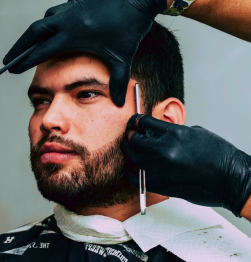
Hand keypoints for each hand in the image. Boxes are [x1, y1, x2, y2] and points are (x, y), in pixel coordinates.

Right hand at [3, 0, 166, 106]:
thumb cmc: (131, 28)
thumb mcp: (122, 57)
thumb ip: (119, 81)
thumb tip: (119, 103)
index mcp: (74, 35)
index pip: (42, 50)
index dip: (26, 60)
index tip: (12, 68)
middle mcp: (67, 20)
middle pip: (34, 33)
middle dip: (18, 47)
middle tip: (7, 59)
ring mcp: (71, 8)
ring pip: (44, 21)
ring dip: (32, 34)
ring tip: (25, 46)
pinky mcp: (76, 2)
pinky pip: (55, 13)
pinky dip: (48, 23)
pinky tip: (50, 29)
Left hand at [121, 113, 250, 216]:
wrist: (231, 179)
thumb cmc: (218, 156)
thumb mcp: (195, 133)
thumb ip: (173, 132)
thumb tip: (157, 133)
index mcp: (175, 133)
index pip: (144, 122)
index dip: (136, 121)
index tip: (134, 122)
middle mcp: (165, 150)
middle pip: (135, 138)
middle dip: (130, 134)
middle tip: (129, 134)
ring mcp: (160, 169)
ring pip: (132, 157)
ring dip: (129, 151)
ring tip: (128, 148)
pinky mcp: (160, 185)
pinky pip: (136, 178)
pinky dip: (130, 171)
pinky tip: (130, 168)